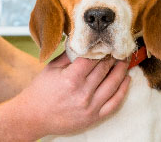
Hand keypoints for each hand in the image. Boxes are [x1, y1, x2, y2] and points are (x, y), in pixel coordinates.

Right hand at [12, 52, 130, 136]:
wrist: (34, 116)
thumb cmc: (41, 91)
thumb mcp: (51, 68)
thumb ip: (68, 55)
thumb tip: (82, 43)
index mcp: (71, 78)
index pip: (93, 59)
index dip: (101, 49)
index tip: (106, 43)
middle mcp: (82, 92)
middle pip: (104, 69)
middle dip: (112, 58)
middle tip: (118, 50)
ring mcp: (90, 106)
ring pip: (113, 84)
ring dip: (121, 71)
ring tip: (124, 61)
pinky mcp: (94, 117)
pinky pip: (114, 103)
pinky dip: (123, 90)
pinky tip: (126, 80)